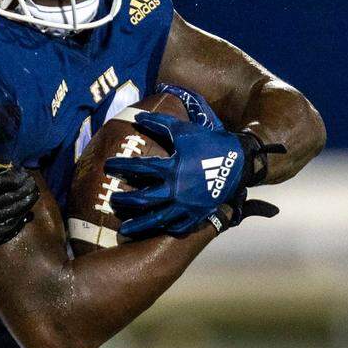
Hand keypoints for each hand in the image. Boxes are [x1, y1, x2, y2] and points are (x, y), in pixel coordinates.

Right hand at [0, 160, 38, 244]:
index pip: (7, 181)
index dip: (18, 176)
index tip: (23, 171)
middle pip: (15, 196)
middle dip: (26, 188)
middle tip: (32, 182)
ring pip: (15, 212)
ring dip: (26, 203)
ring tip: (33, 195)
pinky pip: (8, 228)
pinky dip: (18, 221)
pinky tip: (24, 215)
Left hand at [105, 111, 275, 236]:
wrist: (239, 160)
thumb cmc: (209, 143)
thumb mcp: (184, 131)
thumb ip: (160, 123)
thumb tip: (138, 117)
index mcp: (172, 167)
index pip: (138, 168)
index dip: (120, 166)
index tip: (108, 166)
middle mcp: (177, 189)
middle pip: (143, 200)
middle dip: (125, 201)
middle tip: (113, 201)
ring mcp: (188, 205)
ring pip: (158, 220)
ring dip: (139, 225)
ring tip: (124, 230)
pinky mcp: (199, 214)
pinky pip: (180, 227)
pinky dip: (167, 229)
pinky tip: (156, 230)